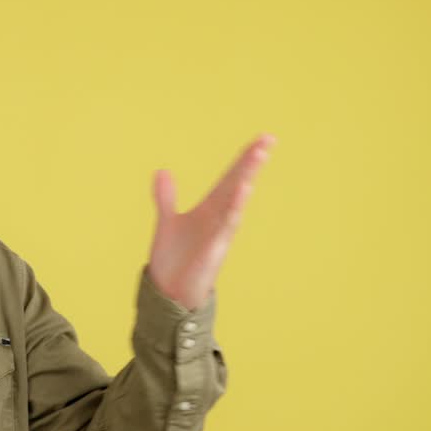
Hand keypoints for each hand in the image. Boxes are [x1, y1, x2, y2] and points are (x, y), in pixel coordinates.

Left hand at [146, 134, 275, 310]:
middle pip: (237, 184)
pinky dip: (234, 207)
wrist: (170, 292)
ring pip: (236, 201)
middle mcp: (219, 218)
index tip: (263, 138)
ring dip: (246, 177)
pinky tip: (243, 190)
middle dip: (251, 162)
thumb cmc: (175, 259)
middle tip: (268, 139)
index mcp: (209, 209)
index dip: (244, 159)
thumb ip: (166, 198)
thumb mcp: (167, 222)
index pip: (230, 178)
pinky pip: (226, 225)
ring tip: (257, 155)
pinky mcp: (214, 248)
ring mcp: (219, 233)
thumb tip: (163, 171)